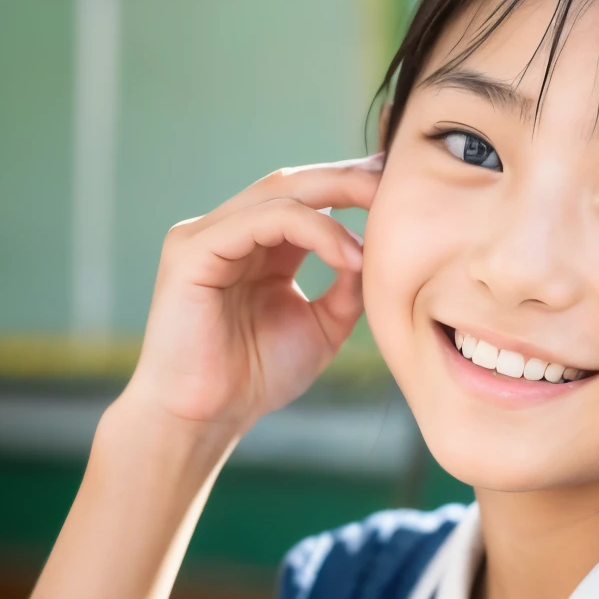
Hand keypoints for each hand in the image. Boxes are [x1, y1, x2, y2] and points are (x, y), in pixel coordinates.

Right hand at [123, 156, 382, 432]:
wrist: (205, 420)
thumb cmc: (255, 377)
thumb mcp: (323, 324)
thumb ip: (349, 285)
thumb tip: (379, 246)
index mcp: (258, 245)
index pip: (309, 198)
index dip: (355, 187)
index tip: (405, 190)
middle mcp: (230, 231)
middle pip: (296, 182)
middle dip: (351, 177)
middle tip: (398, 180)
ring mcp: (207, 236)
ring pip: (280, 192)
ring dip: (338, 196)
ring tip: (383, 215)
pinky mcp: (193, 250)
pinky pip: (262, 220)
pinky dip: (313, 230)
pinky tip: (349, 255)